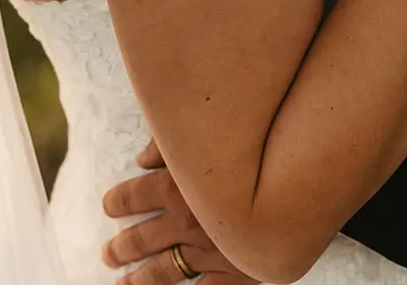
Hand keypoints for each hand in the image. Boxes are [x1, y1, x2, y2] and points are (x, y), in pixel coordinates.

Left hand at [101, 141, 266, 283]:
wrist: (297, 192)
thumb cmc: (253, 154)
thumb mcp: (208, 136)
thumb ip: (170, 144)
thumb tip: (141, 160)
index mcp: (176, 187)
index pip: (134, 196)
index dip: (118, 202)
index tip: (109, 207)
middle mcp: (187, 222)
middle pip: (143, 239)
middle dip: (122, 247)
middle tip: (109, 254)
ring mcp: (210, 252)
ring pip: (164, 271)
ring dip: (140, 279)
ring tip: (123, 283)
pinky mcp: (237, 274)